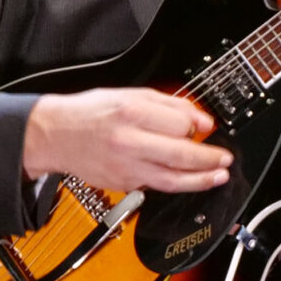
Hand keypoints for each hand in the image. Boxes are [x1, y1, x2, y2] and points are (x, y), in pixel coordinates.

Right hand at [22, 87, 231, 193]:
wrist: (55, 135)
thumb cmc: (92, 112)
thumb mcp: (131, 94)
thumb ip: (170, 105)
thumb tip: (202, 121)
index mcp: (132, 112)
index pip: (180, 124)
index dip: (196, 127)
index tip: (205, 127)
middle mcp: (129, 141)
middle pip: (180, 155)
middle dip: (209, 159)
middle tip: (225, 159)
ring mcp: (125, 167)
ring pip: (172, 180)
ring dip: (201, 180)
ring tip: (219, 176)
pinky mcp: (122, 184)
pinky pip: (156, 186)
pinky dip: (174, 183)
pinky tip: (187, 179)